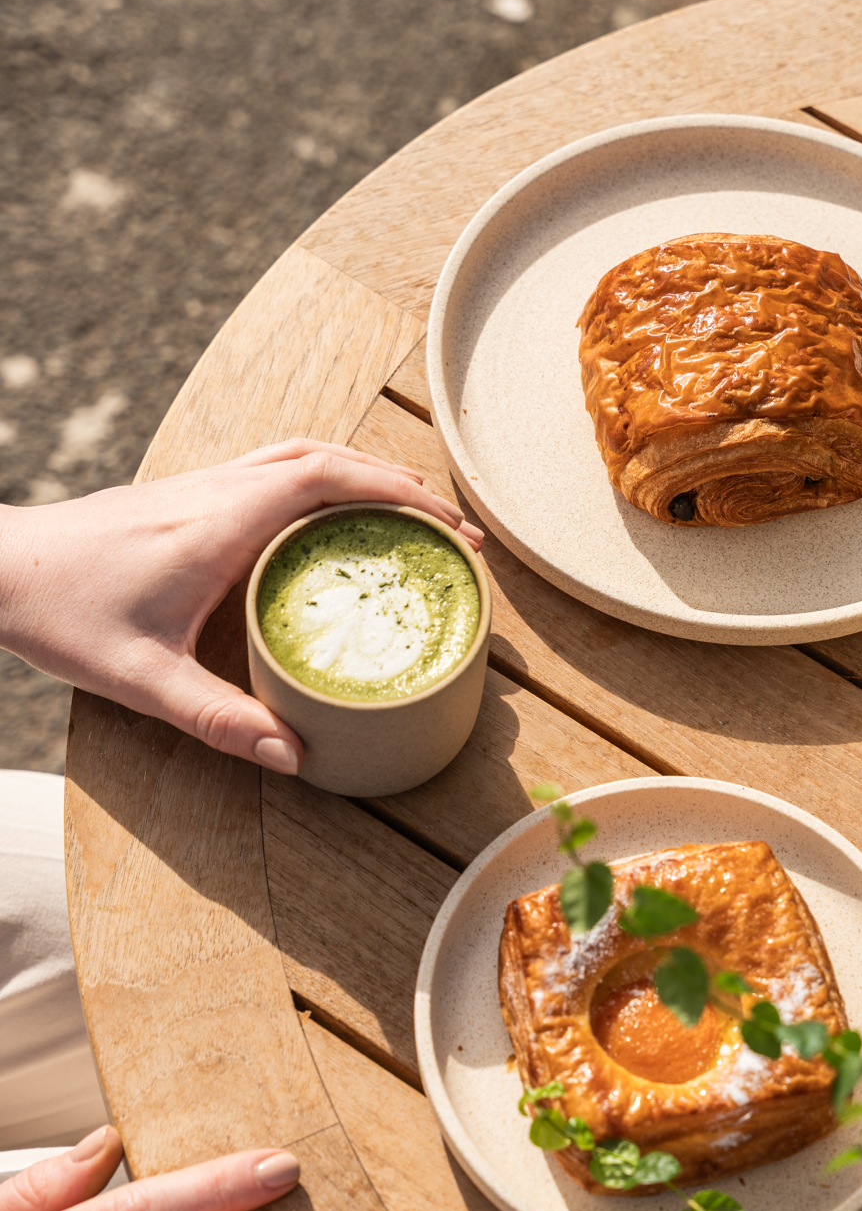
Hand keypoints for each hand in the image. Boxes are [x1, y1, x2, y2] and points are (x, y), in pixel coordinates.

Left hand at [0, 438, 483, 771]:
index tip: (451, 527)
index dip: (400, 495)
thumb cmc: (61, 615)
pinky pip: (272, 468)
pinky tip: (329, 521)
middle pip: (329, 457)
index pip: (329, 480)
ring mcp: (200, 484)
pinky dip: (321, 479)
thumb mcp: (141, 680)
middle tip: (450, 530)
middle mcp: (217, 490)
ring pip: (300, 454)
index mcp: (221, 524)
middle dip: (399, 484)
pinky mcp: (185, 493)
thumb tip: (294, 756)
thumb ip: (219, 719)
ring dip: (361, 473)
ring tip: (408, 515)